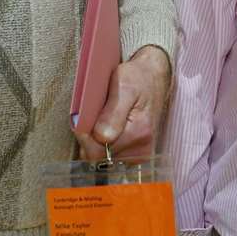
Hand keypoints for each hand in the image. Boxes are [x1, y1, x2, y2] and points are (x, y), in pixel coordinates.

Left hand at [74, 45, 170, 160]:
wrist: (154, 78)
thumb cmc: (137, 79)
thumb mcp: (124, 86)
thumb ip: (113, 113)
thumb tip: (101, 137)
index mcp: (138, 132)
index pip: (97, 151)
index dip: (84, 137)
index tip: (82, 118)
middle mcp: (142, 147)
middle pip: (99, 156)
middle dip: (90, 138)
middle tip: (94, 115)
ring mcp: (141, 153)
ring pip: (104, 157)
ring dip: (97, 140)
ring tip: (105, 118)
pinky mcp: (139, 154)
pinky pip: (112, 156)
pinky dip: (106, 143)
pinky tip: (112, 127)